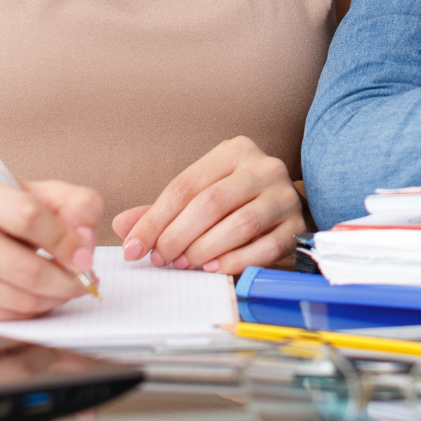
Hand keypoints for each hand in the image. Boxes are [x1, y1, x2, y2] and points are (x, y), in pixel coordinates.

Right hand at [0, 175, 101, 321]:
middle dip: (65, 280)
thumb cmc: (0, 214)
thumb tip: (85, 242)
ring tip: (64, 287)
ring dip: (52, 298)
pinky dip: (31, 311)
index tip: (85, 256)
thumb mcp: (39, 194)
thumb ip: (75, 204)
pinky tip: (38, 296)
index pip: (26, 216)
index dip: (64, 240)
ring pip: (16, 298)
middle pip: (23, 267)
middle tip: (84, 281)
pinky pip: (3, 317)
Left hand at [112, 136, 305, 275]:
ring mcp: (284, 195)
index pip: (185, 185)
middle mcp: (263, 167)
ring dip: (204, 250)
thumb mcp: (200, 195)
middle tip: (160, 258)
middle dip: (177, 236)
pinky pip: (265, 247)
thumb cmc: (235, 200)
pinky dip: (235, 261)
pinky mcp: (297, 224)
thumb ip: (162, 211)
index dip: (154, 219)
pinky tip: (214, 269)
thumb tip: (123, 226)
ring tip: (184, 264)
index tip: (134, 246)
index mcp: (234, 151)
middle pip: (211, 203)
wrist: (283, 204)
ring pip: (240, 224)